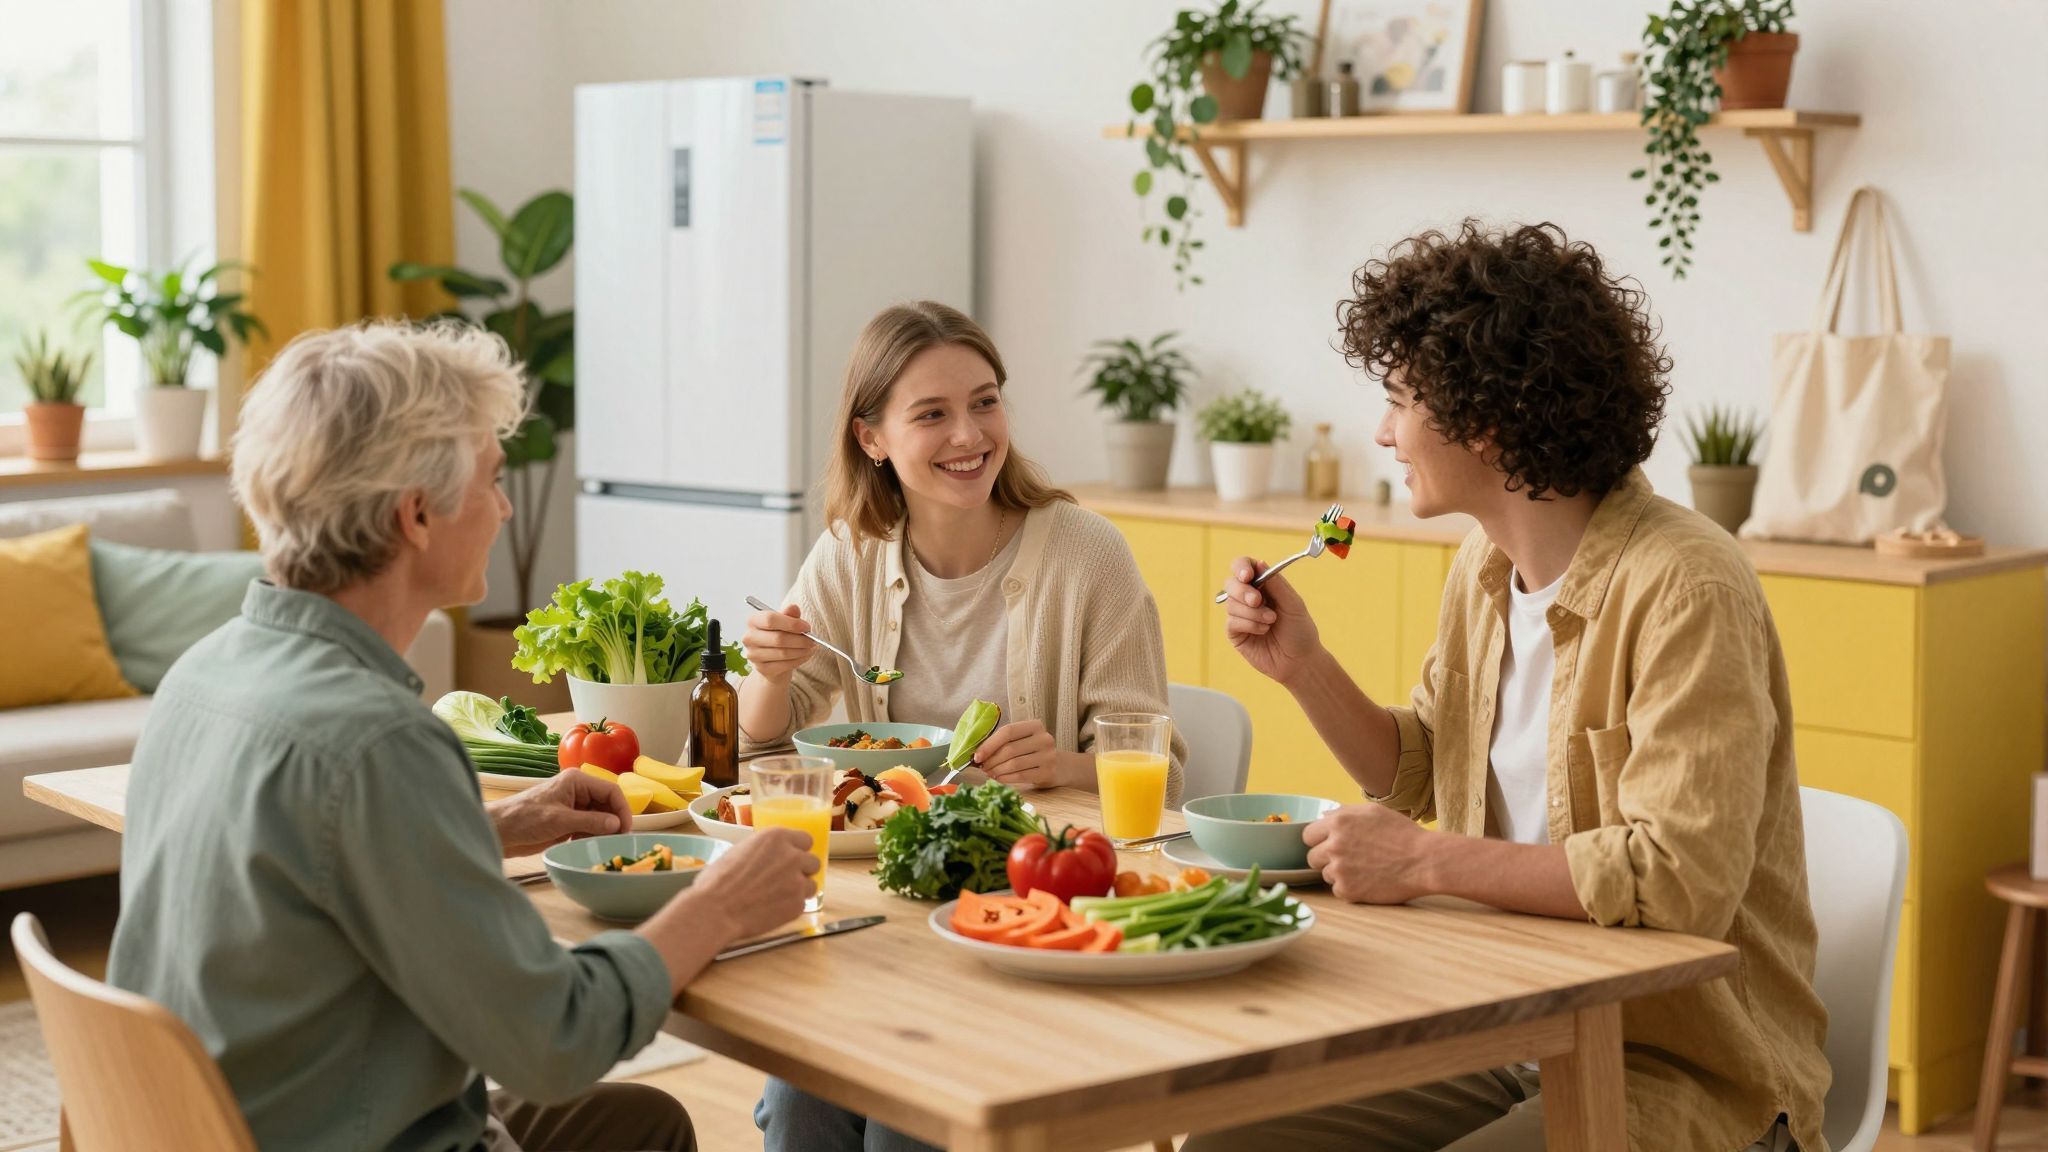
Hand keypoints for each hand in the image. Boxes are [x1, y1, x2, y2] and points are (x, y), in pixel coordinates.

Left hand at [490, 770, 632, 857]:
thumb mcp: (560, 820)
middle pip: (607, 805)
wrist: (498, 831)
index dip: (622, 810)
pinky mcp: (567, 822)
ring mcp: (573, 807)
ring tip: (603, 846)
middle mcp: (578, 791)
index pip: (611, 791)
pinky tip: (586, 846)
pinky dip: (591, 837)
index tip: (626, 830)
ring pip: (600, 818)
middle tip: (617, 842)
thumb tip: (617, 824)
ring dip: (603, 832)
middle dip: (613, 822)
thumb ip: (591, 821)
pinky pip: (589, 828)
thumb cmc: (523, 819)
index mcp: (577, 781)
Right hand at [675, 828, 819, 941]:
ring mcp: (797, 882)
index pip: (806, 840)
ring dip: (799, 890)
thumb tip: (770, 856)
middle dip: (801, 870)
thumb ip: (764, 850)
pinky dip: (790, 907)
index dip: (797, 851)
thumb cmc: (718, 880)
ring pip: (811, 885)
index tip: (790, 859)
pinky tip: (772, 909)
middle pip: (813, 862)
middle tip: (784, 880)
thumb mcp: (740, 850)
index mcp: (777, 837)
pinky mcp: (797, 905)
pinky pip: (802, 904)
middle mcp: (792, 856)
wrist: (715, 910)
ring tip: (777, 897)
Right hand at [741, 604, 814, 683]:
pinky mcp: (761, 668)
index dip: (791, 623)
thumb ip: (789, 615)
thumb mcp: (785, 623)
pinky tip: (806, 655)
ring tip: (811, 648)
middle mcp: (749, 637)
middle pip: (778, 638)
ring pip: (783, 653)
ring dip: (802, 651)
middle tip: (813, 640)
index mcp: (753, 620)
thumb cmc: (779, 635)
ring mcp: (753, 654)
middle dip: (800, 640)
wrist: (772, 659)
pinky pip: (784, 665)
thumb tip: (793, 607)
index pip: (770, 619)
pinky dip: (799, 660)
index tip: (807, 627)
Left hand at [974, 720, 1066, 788]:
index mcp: (1035, 726)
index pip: (1008, 732)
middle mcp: (1044, 738)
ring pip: (1014, 764)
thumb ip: (1004, 743)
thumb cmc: (1034, 752)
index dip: (989, 744)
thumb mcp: (1023, 741)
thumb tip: (977, 754)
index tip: (977, 756)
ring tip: (989, 773)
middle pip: (1010, 749)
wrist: (1060, 766)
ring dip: (997, 770)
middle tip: (982, 767)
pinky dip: (1006, 778)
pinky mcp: (1048, 772)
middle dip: (991, 760)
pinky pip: (1021, 776)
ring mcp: (1048, 756)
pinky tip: (999, 779)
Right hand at [1220, 556, 1322, 685]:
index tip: (1248, 576)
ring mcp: (1240, 615)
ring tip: (1271, 621)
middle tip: (1258, 601)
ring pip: (1231, 604)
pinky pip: (1232, 622)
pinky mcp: (1235, 633)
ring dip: (1253, 612)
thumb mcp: (1293, 603)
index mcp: (1263, 586)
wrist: (1300, 661)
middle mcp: (1248, 598)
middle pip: (1231, 583)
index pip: (1243, 567)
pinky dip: (1249, 624)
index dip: (1241, 567)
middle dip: (1243, 591)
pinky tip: (1263, 631)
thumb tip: (1259, 562)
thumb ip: (1276, 584)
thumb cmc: (1300, 631)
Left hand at [1303, 803, 1434, 904]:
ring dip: (1340, 874)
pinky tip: (1368, 881)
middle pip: (1312, 857)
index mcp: (1338, 823)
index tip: (1329, 845)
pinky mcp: (1348, 890)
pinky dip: (1350, 888)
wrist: (1424, 860)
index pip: (1308, 835)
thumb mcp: (1373, 812)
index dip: (1319, 840)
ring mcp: (1339, 869)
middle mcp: (1334, 845)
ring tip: (1364, 869)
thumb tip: (1323, 817)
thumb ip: (1344, 812)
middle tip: (1349, 859)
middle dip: (1326, 859)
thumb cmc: (1402, 834)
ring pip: (1325, 875)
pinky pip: (1337, 890)